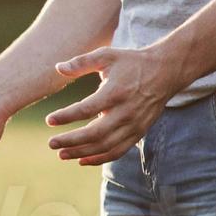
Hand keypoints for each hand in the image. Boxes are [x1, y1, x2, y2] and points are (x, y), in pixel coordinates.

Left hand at [44, 45, 181, 165]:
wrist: (165, 72)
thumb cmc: (131, 62)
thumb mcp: (107, 55)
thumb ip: (81, 62)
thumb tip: (58, 68)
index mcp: (115, 92)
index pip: (87, 109)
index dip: (66, 116)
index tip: (49, 120)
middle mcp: (126, 111)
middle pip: (95, 134)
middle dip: (71, 141)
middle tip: (51, 143)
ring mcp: (134, 125)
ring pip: (105, 146)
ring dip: (82, 153)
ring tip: (62, 154)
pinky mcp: (138, 132)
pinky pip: (117, 151)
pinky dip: (99, 159)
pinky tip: (82, 160)